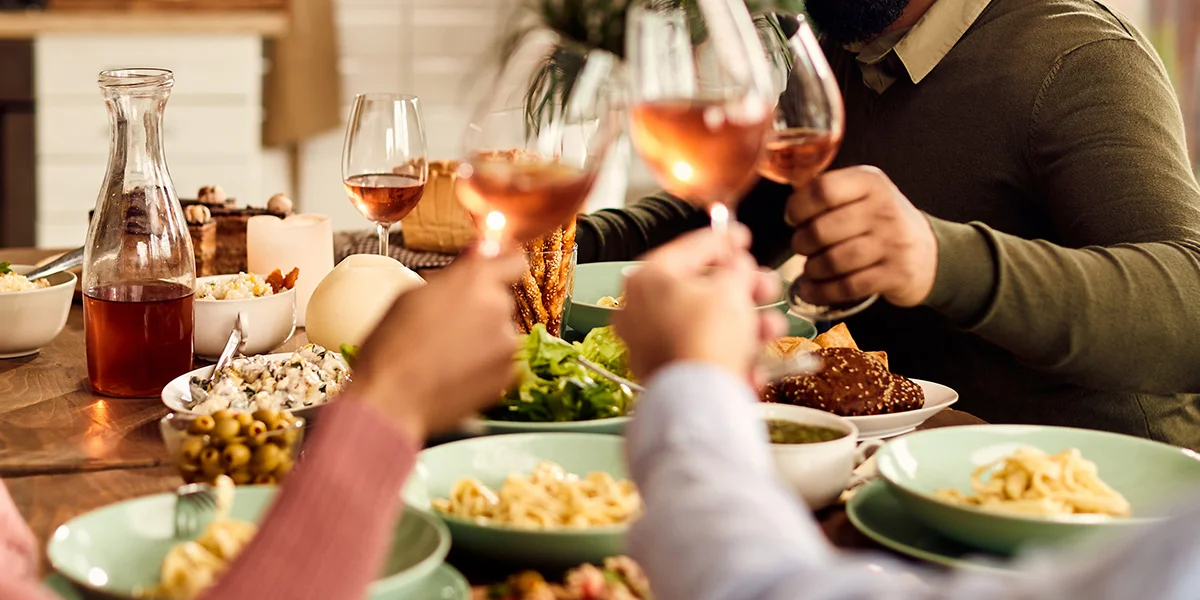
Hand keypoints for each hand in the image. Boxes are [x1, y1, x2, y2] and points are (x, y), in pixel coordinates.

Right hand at [351, 250, 524, 440]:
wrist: (391, 399)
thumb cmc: (391, 346)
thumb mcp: (413, 295)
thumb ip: (455, 274)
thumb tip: (480, 252)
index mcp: (474, 280)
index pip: (512, 261)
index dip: (503, 265)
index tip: (496, 269)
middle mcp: (498, 306)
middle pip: (500, 299)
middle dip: (480, 308)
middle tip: (446, 325)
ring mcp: (506, 343)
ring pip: (500, 331)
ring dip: (482, 338)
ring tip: (445, 354)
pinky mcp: (508, 375)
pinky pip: (500, 360)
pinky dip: (484, 364)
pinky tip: (454, 372)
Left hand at [613, 226, 785, 381]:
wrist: (696, 398)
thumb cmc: (705, 338)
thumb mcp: (731, 289)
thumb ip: (737, 268)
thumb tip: (738, 265)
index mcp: (648, 276)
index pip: (691, 247)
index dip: (725, 239)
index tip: (742, 237)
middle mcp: (639, 306)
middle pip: (700, 288)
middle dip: (742, 290)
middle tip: (765, 287)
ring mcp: (647, 341)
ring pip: (705, 322)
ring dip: (745, 324)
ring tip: (769, 329)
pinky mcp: (662, 370)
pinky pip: (701, 351)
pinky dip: (729, 352)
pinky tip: (753, 360)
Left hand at [786, 166, 937, 306]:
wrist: (929, 253)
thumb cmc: (883, 222)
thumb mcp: (864, 194)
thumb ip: (829, 192)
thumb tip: (790, 203)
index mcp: (870, 182)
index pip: (822, 189)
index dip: (798, 207)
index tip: (793, 219)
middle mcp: (883, 209)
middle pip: (822, 229)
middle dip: (801, 243)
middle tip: (803, 247)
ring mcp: (892, 243)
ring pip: (833, 261)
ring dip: (812, 269)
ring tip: (811, 268)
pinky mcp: (895, 274)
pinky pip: (847, 287)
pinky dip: (822, 292)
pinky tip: (812, 291)